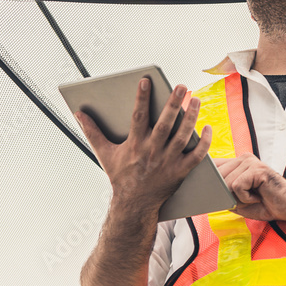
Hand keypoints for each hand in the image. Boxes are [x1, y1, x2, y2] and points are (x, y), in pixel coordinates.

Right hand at [76, 77, 211, 213]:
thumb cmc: (120, 175)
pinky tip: (207, 127)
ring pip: (182, 136)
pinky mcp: (181, 171)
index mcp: (134, 145)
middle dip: (173, 104)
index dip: (142, 98)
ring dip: (190, 118)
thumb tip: (79, 113)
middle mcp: (152, 152)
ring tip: (195, 99)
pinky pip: (196, 155)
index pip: (138, 117)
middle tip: (181, 86)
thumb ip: (92, 131)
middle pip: (165, 124)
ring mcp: (168, 162)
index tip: (146, 80)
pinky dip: (204, 142)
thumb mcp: (104, 153)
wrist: (134, 204)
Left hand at [215, 155, 285, 221]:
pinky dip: (246, 198)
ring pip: (227, 183)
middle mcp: (243, 158)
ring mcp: (250, 162)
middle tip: (245, 200)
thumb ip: (224, 193)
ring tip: (254, 198)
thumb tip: (208, 192)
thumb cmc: (265, 204)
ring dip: (239, 198)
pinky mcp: (257, 169)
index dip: (208, 178)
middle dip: (226, 194)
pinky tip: (258, 197)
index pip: (213, 166)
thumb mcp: (238, 200)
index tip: (205, 187)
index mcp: (237, 163)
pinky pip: (237, 186)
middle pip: (217, 176)